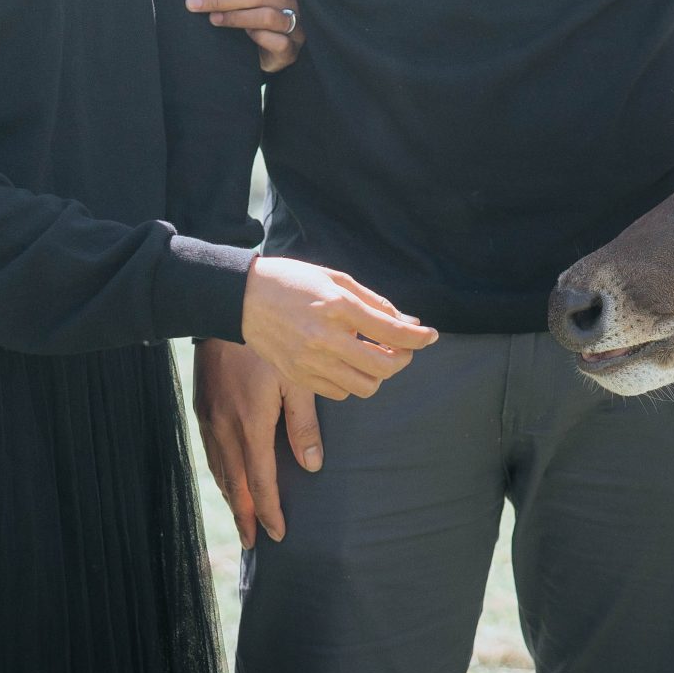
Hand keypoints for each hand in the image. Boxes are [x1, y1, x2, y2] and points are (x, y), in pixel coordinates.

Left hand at [186, 0, 301, 71]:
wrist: (270, 52)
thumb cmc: (258, 12)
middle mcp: (295, 2)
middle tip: (195, 2)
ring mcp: (296, 26)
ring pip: (268, 17)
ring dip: (236, 17)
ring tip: (212, 18)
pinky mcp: (292, 49)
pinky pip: (278, 41)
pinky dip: (258, 37)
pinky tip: (242, 37)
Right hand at [194, 341, 331, 545]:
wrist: (227, 311)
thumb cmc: (270, 344)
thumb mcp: (296, 380)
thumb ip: (304, 424)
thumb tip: (313, 466)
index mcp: (251, 424)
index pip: (261, 481)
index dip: (269, 510)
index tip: (278, 534)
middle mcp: (225, 428)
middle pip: (235, 484)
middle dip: (245, 515)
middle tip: (254, 543)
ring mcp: (210, 419)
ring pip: (219, 471)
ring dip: (231, 498)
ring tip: (242, 519)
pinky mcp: (203, 408)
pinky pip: (210, 452)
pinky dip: (219, 474)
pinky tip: (225, 478)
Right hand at [238, 255, 436, 400]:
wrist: (242, 297)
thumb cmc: (292, 282)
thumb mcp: (336, 279)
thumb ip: (374, 302)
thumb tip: (408, 321)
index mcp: (337, 307)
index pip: (392, 331)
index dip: (419, 337)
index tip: (430, 336)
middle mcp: (325, 338)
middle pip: (383, 366)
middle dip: (402, 359)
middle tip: (402, 348)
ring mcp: (310, 361)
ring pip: (364, 386)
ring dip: (378, 374)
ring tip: (374, 355)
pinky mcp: (298, 377)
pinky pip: (340, 393)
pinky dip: (352, 382)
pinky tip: (348, 364)